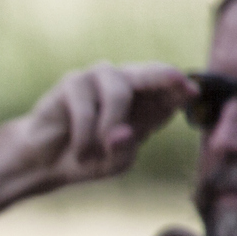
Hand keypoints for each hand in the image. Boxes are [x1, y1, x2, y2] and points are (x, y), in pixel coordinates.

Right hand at [14, 62, 194, 189]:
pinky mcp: (73, 82)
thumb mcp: (116, 162)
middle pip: (153, 73)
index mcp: (146, 100)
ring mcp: (99, 78)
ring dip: (108, 128)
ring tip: (93, 153)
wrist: (44, 161)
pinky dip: (84, 135)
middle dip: (166, 77)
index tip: (193, 94)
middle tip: (180, 82)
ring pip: (119, 94)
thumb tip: (120, 133)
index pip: (171, 90)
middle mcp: (126, 82)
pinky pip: (87, 109)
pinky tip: (79, 150)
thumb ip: (126, 149)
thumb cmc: (86, 158)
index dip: (182, 89)